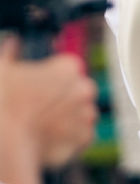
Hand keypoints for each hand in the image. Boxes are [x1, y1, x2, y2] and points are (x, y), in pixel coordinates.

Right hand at [0, 37, 97, 171]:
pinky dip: (70, 140)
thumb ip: (11, 52)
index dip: (53, 79)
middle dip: (66, 99)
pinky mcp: (85, 138)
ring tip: (45, 127)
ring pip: (83, 114)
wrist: (6, 140)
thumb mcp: (3, 69)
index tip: (40, 89)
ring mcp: (87, 113)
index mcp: (68, 67)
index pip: (69, 69)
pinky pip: (82, 137)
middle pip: (80, 91)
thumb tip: (13, 43)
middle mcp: (84, 87)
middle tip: (42, 109)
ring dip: (71, 119)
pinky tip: (51, 140)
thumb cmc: (3, 102)